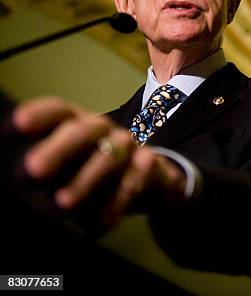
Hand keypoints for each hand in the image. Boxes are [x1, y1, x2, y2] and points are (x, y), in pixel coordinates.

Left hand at [12, 97, 186, 230]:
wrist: (150, 180)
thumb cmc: (95, 171)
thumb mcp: (69, 166)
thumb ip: (47, 169)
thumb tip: (24, 181)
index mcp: (77, 123)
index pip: (59, 111)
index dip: (40, 114)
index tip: (18, 124)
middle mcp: (103, 130)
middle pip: (82, 131)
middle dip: (57, 149)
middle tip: (33, 169)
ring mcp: (128, 146)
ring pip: (109, 157)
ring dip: (86, 180)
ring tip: (63, 203)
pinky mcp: (149, 165)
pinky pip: (135, 179)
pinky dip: (120, 200)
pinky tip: (104, 220)